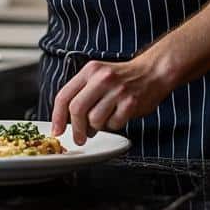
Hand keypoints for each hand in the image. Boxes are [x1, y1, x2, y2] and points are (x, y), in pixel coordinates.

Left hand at [50, 57, 172, 145]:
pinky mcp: (131, 103)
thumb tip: (66, 120)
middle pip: (77, 109)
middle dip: (76, 129)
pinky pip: (114, 124)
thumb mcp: (98, 75)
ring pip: (95, 120)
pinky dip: (113, 125)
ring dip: (97, 127)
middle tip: (79, 138)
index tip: (56, 130)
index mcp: (89, 71)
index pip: (64, 96)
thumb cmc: (122, 78)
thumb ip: (82, 93)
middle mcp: (101, 78)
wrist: (152, 71)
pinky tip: (118, 116)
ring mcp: (117, 90)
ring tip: (104, 120)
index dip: (57, 117)